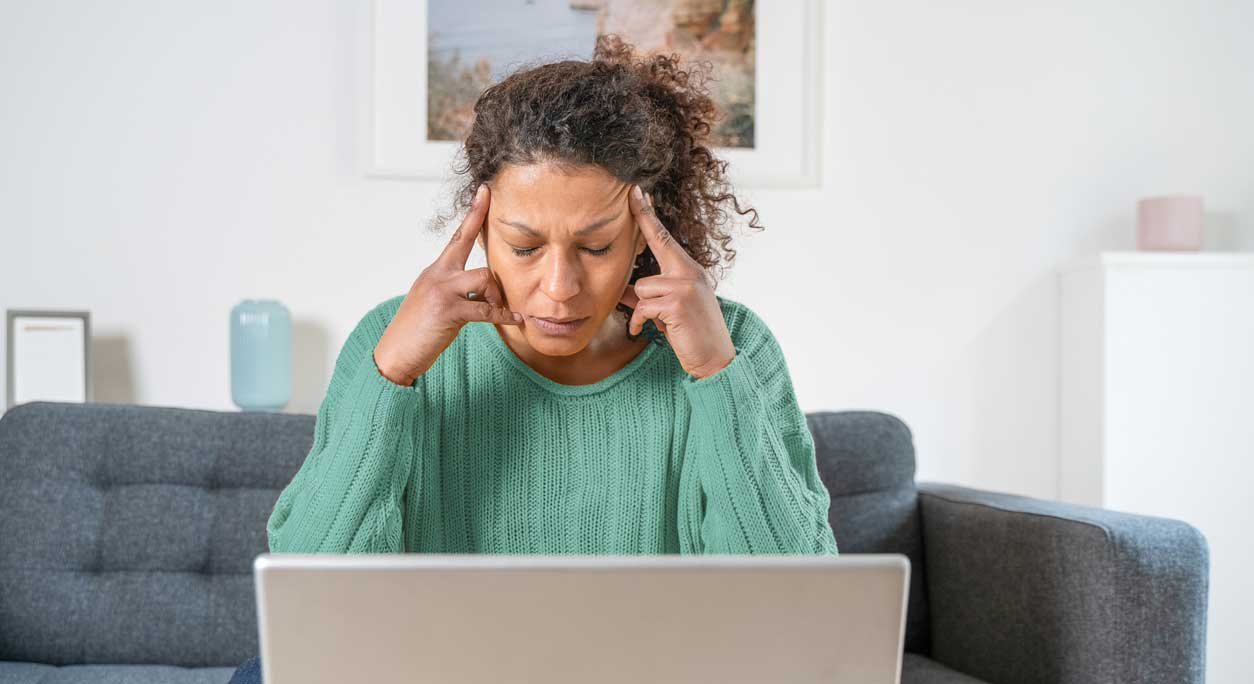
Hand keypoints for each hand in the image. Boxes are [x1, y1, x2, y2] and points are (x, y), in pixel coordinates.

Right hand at [374, 184, 521, 384]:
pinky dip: (504, 316)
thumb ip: (454, 288)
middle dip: (482, 230)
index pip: (456, 236)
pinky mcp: (449, 311)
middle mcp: (438, 275)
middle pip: (467, 245)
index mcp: (436, 271)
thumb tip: (481, 286)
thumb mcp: (433, 301)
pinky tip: (516, 319)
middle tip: (494, 220)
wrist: (396, 354)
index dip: (473, 213)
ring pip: (483, 277)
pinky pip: (486, 310)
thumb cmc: (417, 330)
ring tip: (496, 308)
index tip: (484, 192)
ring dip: (496, 295)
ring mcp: (442, 291)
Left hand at [618, 185, 736, 379]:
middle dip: (643, 251)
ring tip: (661, 323)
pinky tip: (649, 331)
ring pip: (642, 288)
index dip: (648, 216)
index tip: (637, 193)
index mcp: (690, 270)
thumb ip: (650, 296)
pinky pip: (642, 307)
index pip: (665, 237)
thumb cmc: (693, 334)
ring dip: (644, 310)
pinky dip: (640, 321)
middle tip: (633, 205)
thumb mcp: (672, 309)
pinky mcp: (678, 303)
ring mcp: (685, 286)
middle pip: (651, 257)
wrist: (716, 359)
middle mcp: (690, 273)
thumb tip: (622, 291)